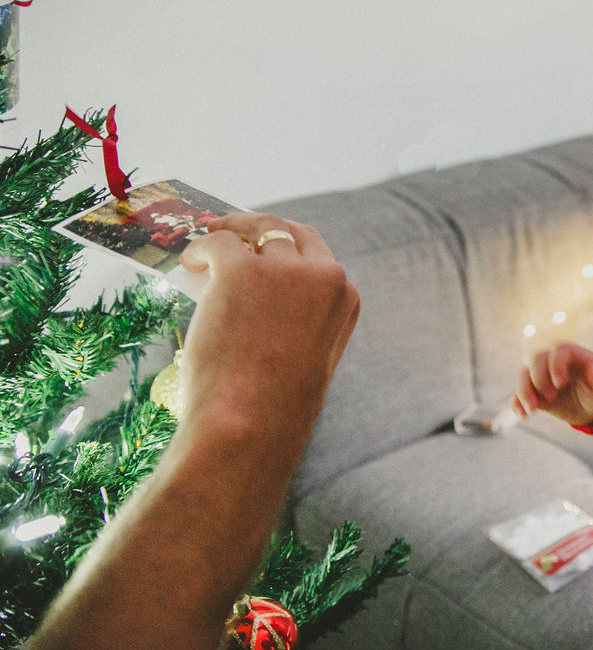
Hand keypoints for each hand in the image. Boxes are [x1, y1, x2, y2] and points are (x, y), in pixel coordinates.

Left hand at [178, 212, 359, 453]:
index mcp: (345, 299)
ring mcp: (285, 271)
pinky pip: (218, 243)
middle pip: (291, 232)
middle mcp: (324, 277)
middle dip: (260, 227)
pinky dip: (201, 248)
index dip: (287, 249)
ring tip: (207, 237)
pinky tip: (189, 262)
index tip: (264, 249)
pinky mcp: (242, 271)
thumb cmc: (273, 404)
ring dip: (231, 228)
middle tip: (233, 230)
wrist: (251, 422)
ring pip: (258, 228)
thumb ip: (296, 321)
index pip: (319, 257)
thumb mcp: (306, 356)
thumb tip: (252, 298)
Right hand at [512, 343, 592, 425]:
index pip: (558, 353)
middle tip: (552, 398)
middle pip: (537, 361)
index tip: (560, 384)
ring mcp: (542, 377)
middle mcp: (553, 362)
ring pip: (524, 376)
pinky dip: (517, 404)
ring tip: (532, 410)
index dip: (556, 366)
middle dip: (540, 379)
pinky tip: (522, 415)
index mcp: (571, 354)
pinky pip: (519, 395)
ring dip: (524, 392)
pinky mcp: (536, 393)